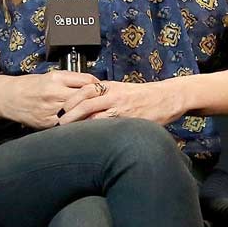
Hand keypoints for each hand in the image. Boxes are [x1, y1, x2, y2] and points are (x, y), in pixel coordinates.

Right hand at [0, 69, 101, 127]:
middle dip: (96, 100)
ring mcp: (50, 110)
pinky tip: (82, 123)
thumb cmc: (31, 85)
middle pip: (84, 98)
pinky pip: (67, 125)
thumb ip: (71, 79)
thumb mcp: (51, 76)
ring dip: (89, 114)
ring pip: (77, 113)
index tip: (103, 89)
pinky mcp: (47, 123)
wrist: (9, 97)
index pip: (86, 82)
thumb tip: (92, 83)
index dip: (98, 85)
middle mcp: (53, 94)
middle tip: (106, 102)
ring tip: (97, 114)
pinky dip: (76, 124)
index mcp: (56, 79)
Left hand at [63, 77, 185, 126]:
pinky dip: (98, 132)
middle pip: (86, 102)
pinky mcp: (129, 120)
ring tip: (69, 133)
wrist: (168, 97)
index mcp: (111, 86)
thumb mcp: (124, 90)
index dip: (71, 100)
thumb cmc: (146, 95)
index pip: (85, 90)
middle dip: (70, 113)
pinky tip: (91, 139)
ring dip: (80, 124)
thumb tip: (88, 105)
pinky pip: (110, 126)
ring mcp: (121, 108)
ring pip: (95, 115)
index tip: (61, 109)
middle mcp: (114, 95)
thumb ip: (107, 95)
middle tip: (59, 123)